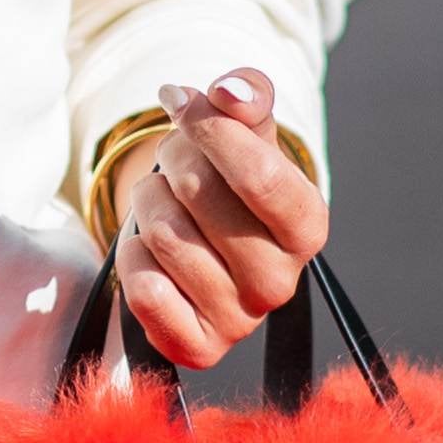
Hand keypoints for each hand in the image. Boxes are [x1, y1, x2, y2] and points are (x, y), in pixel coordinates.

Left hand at [109, 68, 328, 369]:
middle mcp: (281, 281)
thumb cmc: (226, 182)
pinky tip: (153, 254)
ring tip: (164, 202)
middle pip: (199, 196)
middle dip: (172, 159)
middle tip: (174, 160)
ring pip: (162, 235)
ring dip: (148, 202)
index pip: (259, 173)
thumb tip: (230, 92)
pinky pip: (144, 290)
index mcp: (307, 226)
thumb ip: (248, 97)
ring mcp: (240, 321)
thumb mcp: (246, 132)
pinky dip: (134, 258)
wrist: (201, 246)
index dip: (208, 128)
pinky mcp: (197, 350)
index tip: (179, 99)